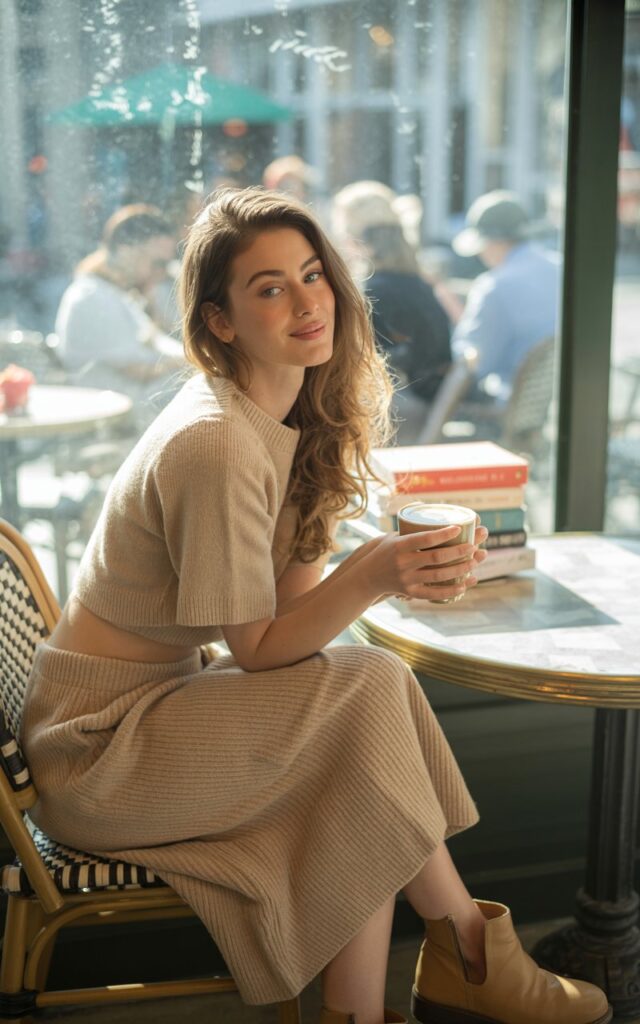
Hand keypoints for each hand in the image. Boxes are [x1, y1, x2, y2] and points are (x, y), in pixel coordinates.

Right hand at [363, 523, 485, 602]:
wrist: (367, 576)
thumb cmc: (385, 552)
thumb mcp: (393, 537)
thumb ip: (414, 531)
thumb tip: (440, 516)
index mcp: (399, 546)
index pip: (425, 539)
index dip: (443, 534)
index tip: (459, 527)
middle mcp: (403, 563)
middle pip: (436, 558)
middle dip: (458, 551)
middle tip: (473, 545)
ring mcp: (407, 579)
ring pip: (439, 576)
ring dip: (460, 569)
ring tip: (475, 561)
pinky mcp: (410, 592)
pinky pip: (435, 594)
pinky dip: (452, 590)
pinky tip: (466, 584)